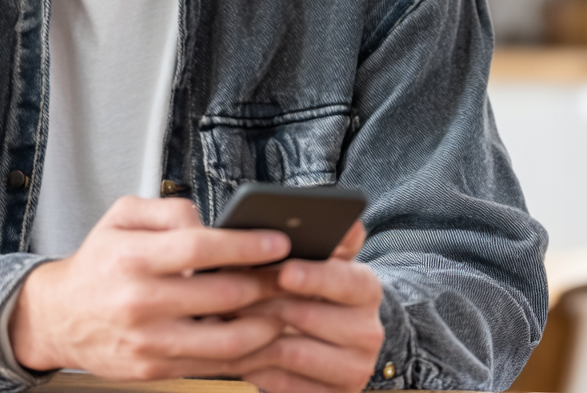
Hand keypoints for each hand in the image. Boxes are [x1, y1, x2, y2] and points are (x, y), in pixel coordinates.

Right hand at [8, 195, 290, 378]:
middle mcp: (140, 301)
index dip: (245, 244)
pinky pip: (213, 365)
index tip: (278, 241)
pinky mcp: (156, 369)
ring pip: (225, 339)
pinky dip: (245, 352)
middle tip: (291, 273)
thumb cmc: (99, 261)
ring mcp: (149, 341)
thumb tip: (210, 220)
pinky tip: (259, 335)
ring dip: (264, 324)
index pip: (200, 247)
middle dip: (265, 284)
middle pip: (221, 295)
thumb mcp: (121, 215)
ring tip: (282, 307)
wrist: (61, 316)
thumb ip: (168, 209)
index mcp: (132, 257)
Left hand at [227, 222, 384, 392]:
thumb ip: (321, 236)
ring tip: (218, 317)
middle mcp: (368, 330)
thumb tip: (325, 212)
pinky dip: (255, 366)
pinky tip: (232, 349)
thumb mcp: (319, 257)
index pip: (345, 279)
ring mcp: (355, 368)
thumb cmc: (310, 286)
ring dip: (251, 334)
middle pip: (308, 316)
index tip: (284, 272)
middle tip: (224, 291)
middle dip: (263, 302)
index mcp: (365, 287)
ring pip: (292, 352)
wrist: (332, 339)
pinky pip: (286, 383)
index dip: (314, 276)